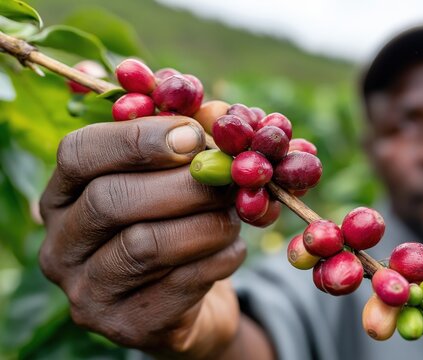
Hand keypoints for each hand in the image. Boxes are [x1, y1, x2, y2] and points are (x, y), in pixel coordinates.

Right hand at [39, 116, 246, 358]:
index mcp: (63, 196)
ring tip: (235, 217)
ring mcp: (88, 292)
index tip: (194, 135)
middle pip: (112, 200)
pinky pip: (180, 283)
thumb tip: (221, 113)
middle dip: (184, 184)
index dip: (139, 138)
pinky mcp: (127, 326)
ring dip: (208, 223)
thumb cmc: (175, 226)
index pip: (80, 153)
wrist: (183, 304)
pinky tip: (232, 250)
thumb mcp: (175, 178)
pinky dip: (220, 259)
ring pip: (146, 245)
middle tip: (231, 178)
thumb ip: (192, 140)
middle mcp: (62, 245)